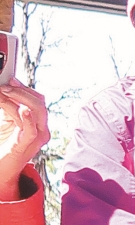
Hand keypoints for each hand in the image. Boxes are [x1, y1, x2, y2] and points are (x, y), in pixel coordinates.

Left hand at [0, 84, 48, 199]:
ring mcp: (37, 138)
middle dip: (21, 91)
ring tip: (3, 93)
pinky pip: (31, 130)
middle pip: (39, 103)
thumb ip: (9, 107)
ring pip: (37, 111)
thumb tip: (5, 88)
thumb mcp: (6, 121)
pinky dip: (26, 118)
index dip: (25, 88)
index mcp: (38, 123)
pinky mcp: (27, 146)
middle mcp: (41, 130)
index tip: (10, 79)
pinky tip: (21, 109)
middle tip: (5, 86)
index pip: (38, 100)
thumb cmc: (2, 146)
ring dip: (19, 99)